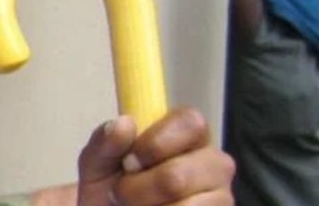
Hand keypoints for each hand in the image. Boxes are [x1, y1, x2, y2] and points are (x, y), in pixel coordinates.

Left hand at [74, 108, 233, 204]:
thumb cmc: (110, 186)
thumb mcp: (97, 161)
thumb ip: (106, 140)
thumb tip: (124, 123)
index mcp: (187, 133)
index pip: (190, 122)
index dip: (155, 143)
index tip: (128, 161)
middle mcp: (212, 162)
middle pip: (178, 176)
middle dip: (138, 189)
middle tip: (122, 193)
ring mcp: (221, 196)